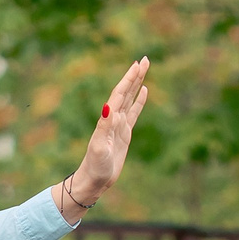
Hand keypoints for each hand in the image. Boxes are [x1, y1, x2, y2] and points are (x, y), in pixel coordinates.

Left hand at [63, 57, 151, 212]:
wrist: (94, 180)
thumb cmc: (95, 166)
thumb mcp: (100, 147)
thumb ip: (104, 126)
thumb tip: (109, 106)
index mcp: (108, 119)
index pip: (120, 94)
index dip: (129, 79)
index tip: (137, 64)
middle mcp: (113, 119)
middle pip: (126, 91)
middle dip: (135, 75)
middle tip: (145, 59)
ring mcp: (119, 125)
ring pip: (131, 99)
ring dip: (137, 83)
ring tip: (144, 69)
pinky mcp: (124, 133)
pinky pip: (134, 112)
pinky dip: (139, 101)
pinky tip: (144, 91)